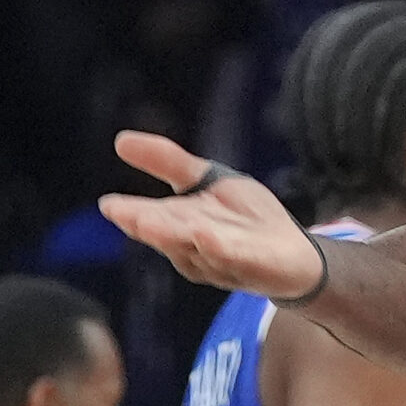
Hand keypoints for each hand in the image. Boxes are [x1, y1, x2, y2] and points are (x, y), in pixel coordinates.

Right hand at [99, 132, 325, 299]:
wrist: (295, 253)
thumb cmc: (245, 217)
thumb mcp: (208, 180)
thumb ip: (169, 162)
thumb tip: (120, 140)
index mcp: (179, 225)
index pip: (150, 219)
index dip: (131, 213)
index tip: (110, 204)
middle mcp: (193, 247)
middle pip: (167, 234)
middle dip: (146, 224)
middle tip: (123, 213)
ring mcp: (221, 261)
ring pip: (194, 247)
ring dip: (174, 235)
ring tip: (151, 222)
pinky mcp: (253, 266)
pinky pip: (232, 258)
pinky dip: (217, 248)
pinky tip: (205, 235)